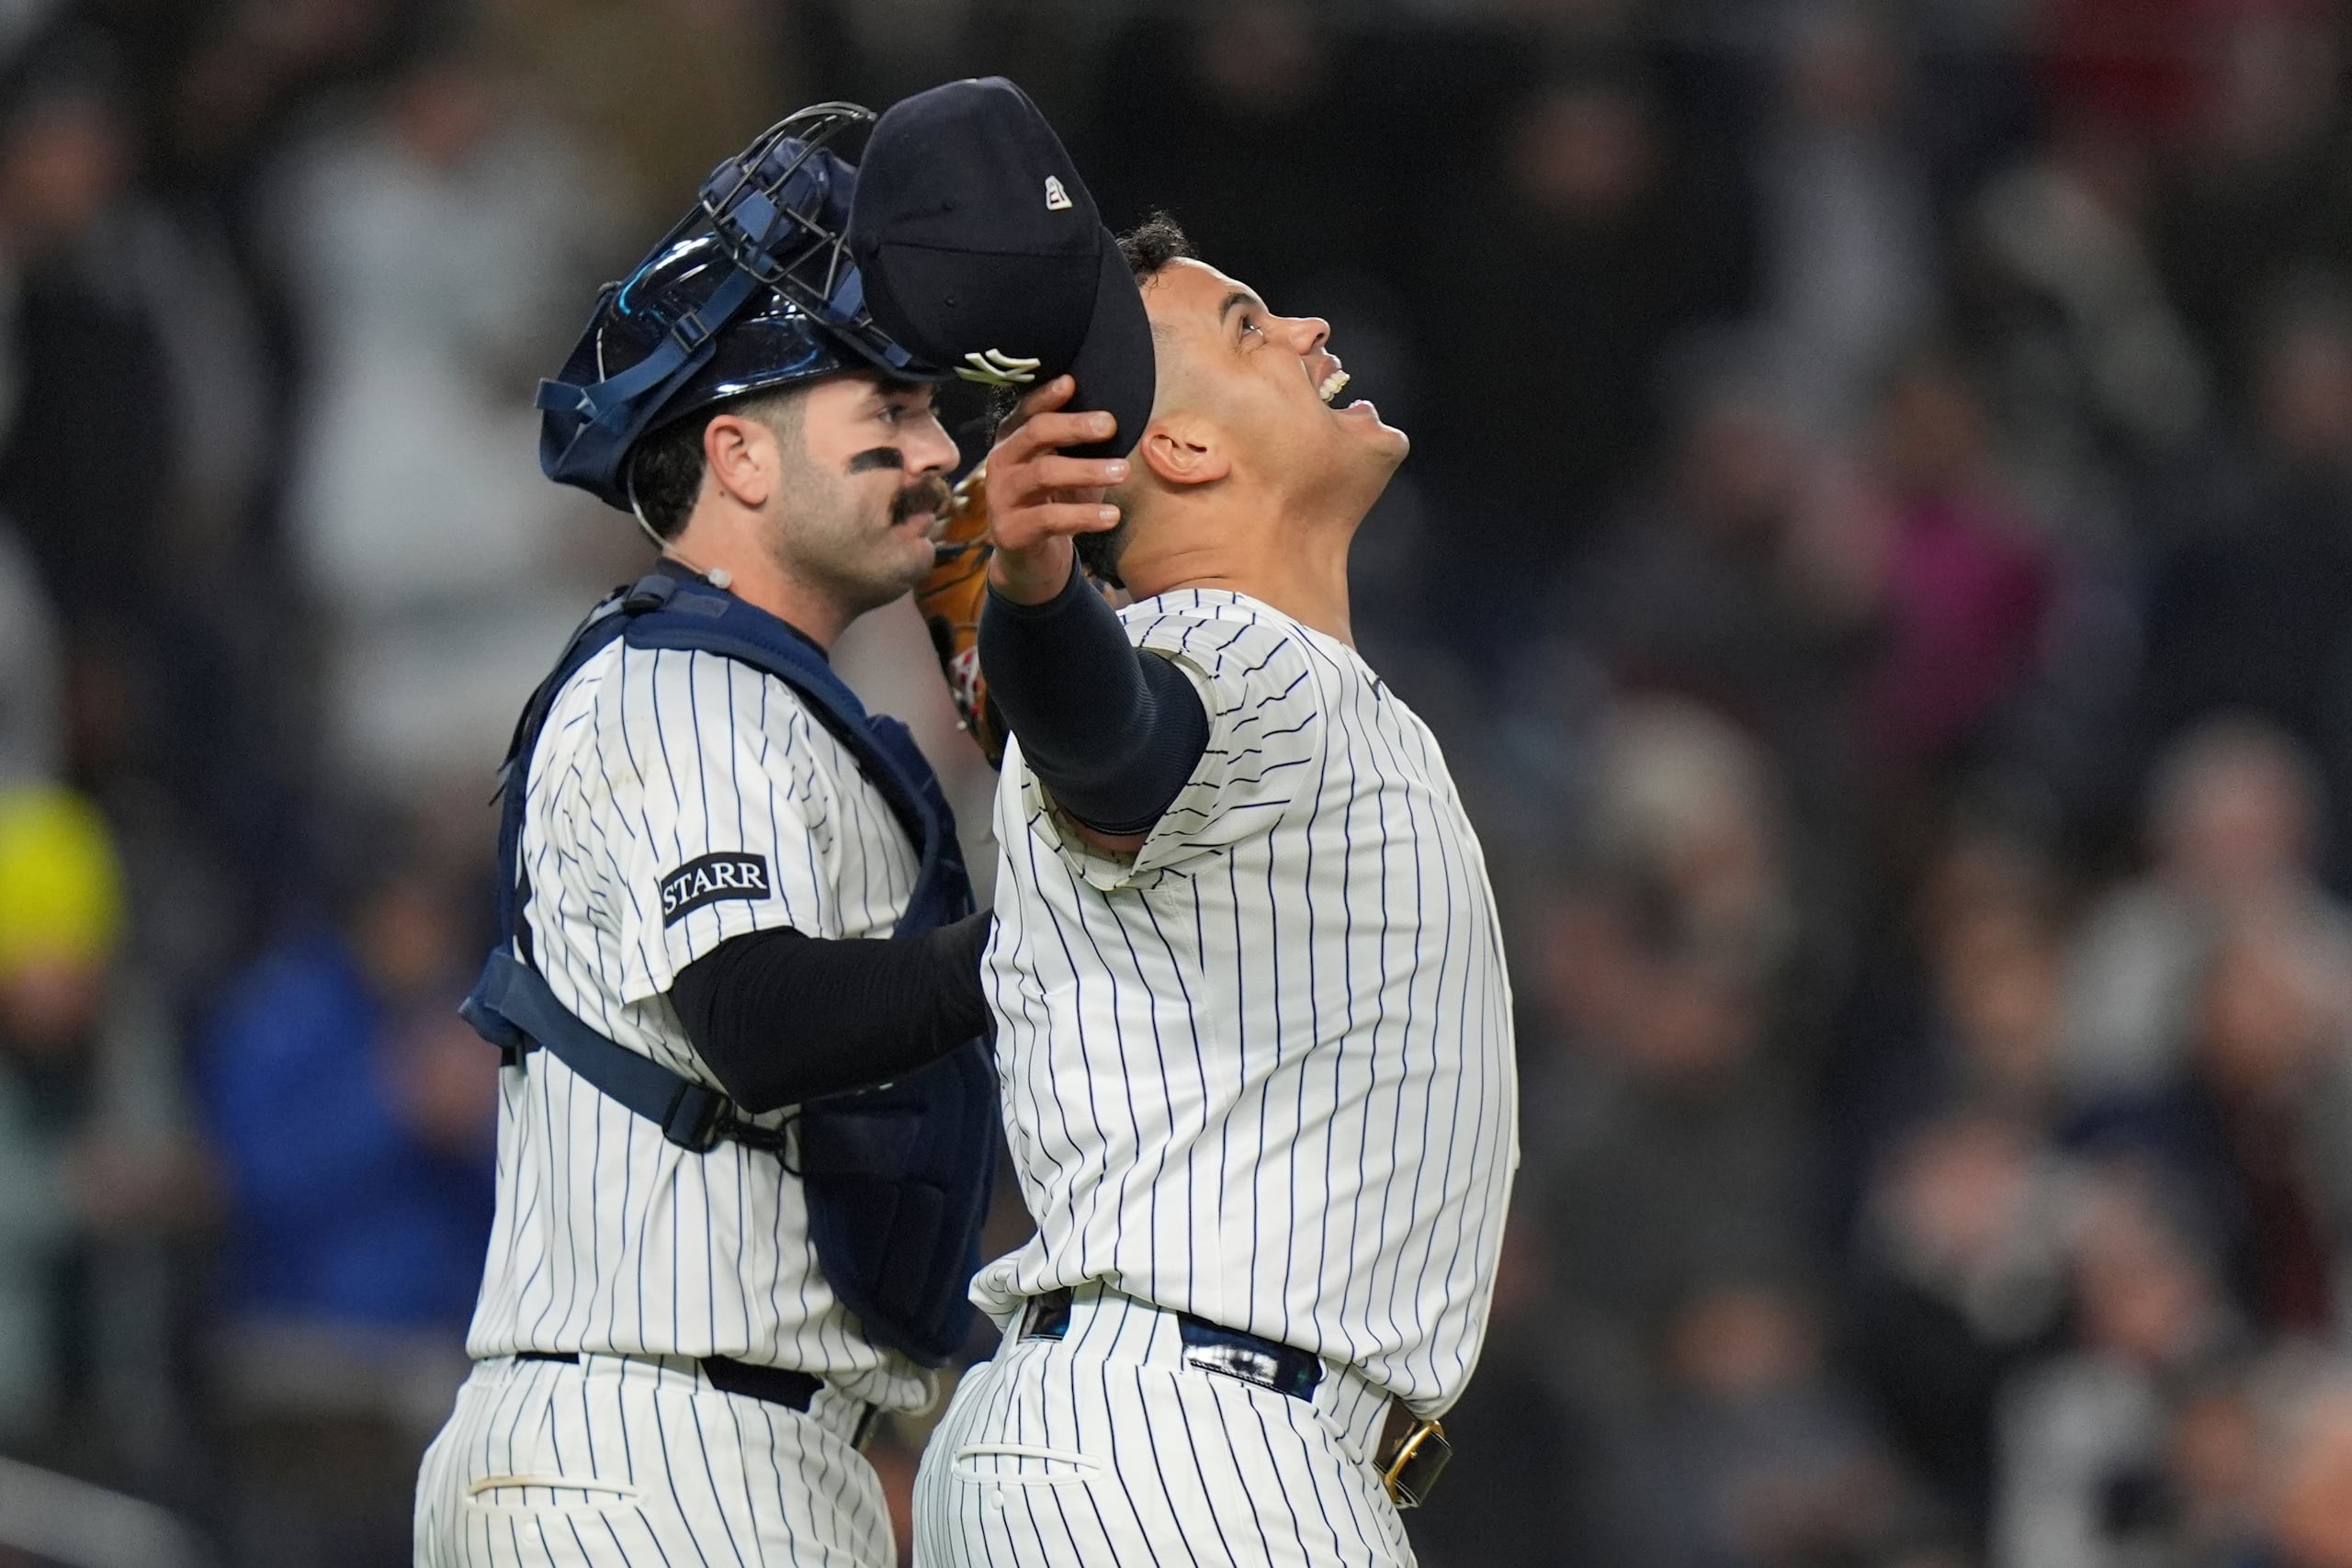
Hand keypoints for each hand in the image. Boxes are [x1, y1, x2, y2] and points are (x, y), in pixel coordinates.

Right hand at [983, 376, 1128, 603]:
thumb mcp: (1066, 468)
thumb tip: (1117, 420)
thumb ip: (1081, 446)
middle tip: (1110, 425)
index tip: (1072, 382)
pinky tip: (1112, 516)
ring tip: (1123, 471)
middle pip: (1035, 434)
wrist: (1031, 558)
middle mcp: (1001, 463)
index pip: (1027, 411)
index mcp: (1013, 441)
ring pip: (1044, 474)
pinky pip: (1050, 519)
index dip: (1047, 396)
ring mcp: (1002, 497)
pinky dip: (1085, 516)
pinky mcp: (1011, 531)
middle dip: (1074, 426)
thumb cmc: (1055, 503)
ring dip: (1087, 470)